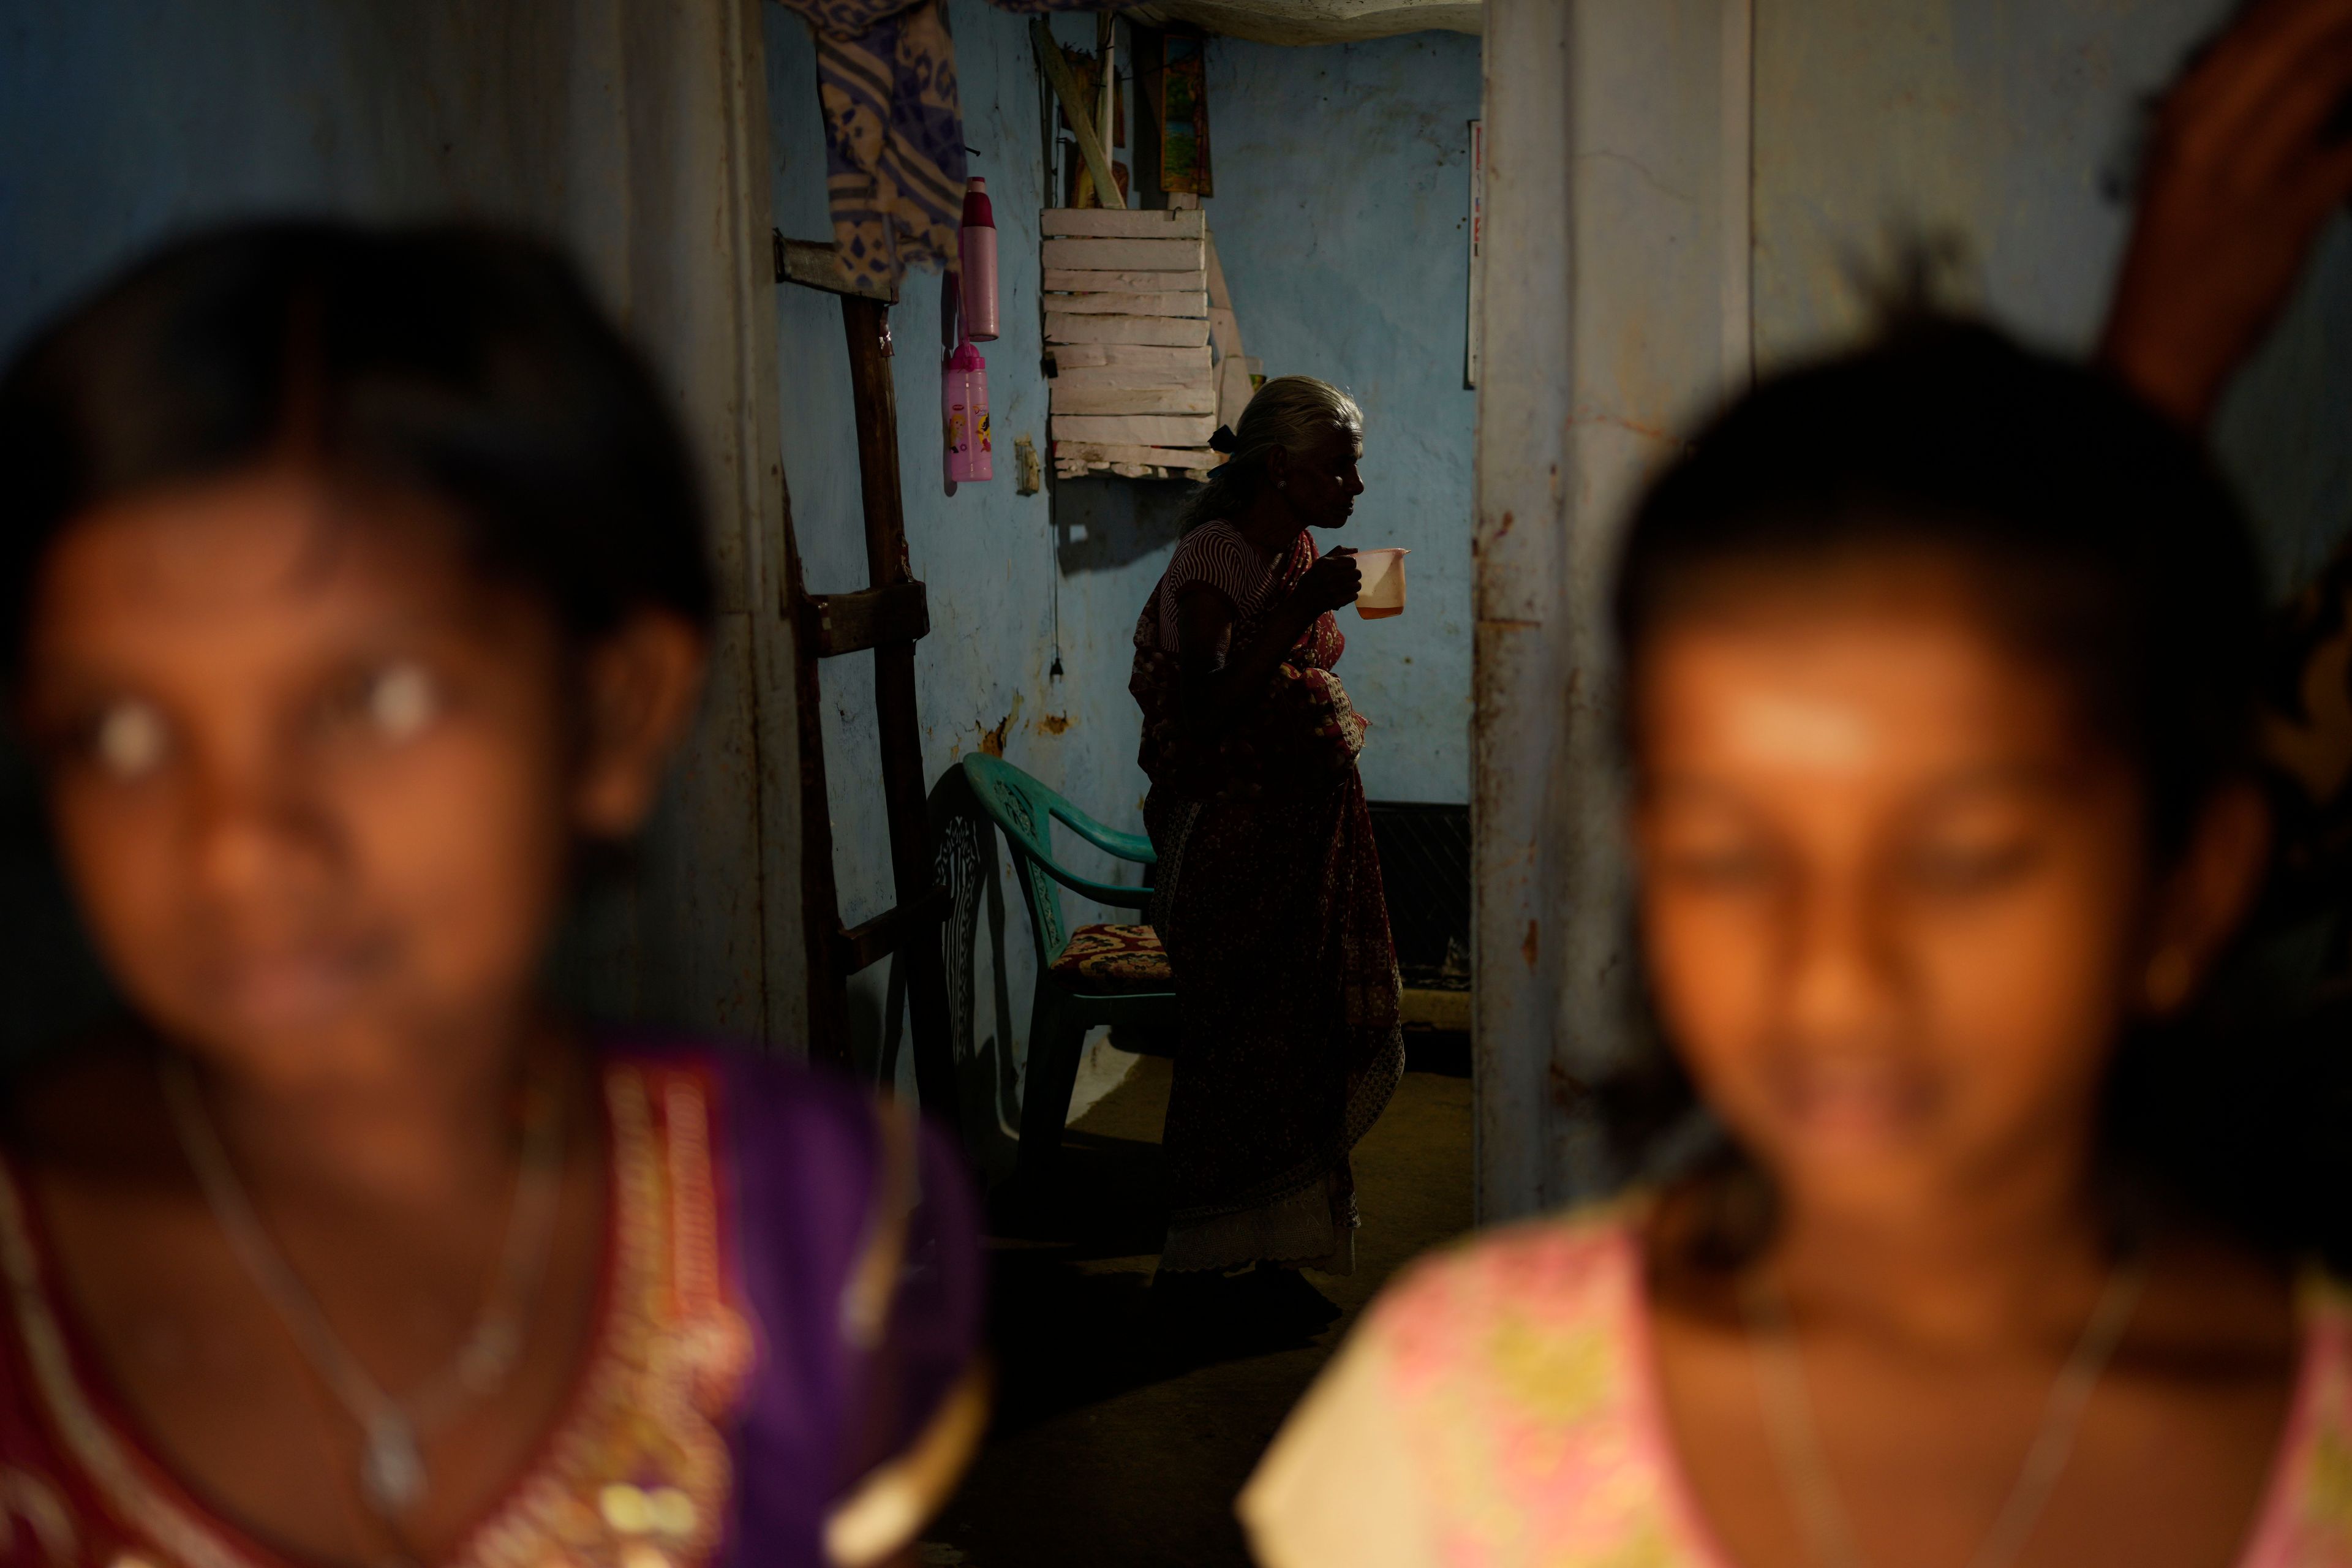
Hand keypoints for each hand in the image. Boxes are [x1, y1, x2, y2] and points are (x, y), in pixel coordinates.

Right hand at [1297, 548, 1361, 614]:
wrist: (1302, 603)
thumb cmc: (1311, 580)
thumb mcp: (1319, 563)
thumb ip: (1337, 553)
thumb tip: (1356, 549)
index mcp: (1325, 563)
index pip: (1352, 561)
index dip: (1351, 565)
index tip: (1346, 568)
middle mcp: (1329, 575)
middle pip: (1357, 573)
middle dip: (1353, 575)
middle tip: (1346, 578)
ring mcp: (1332, 589)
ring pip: (1357, 585)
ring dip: (1353, 586)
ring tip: (1344, 587)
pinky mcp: (1336, 602)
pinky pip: (1354, 596)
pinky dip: (1350, 596)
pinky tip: (1342, 595)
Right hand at [2101, 0, 2351, 426]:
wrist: (2159, 343)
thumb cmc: (2179, 259)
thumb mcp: (2190, 167)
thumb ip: (2242, 110)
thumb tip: (2311, 61)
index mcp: (2181, 117)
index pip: (2255, 25)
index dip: (2305, 6)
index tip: (2333, 10)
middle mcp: (2205, 134)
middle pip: (2294, 36)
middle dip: (2339, 15)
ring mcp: (2244, 174)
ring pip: (2326, 79)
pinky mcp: (2285, 217)